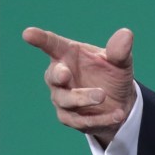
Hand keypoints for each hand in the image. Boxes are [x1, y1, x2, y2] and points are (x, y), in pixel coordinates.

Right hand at [22, 26, 135, 145]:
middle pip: (53, 76)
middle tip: (65, 74)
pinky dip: (99, 118)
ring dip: (83, 98)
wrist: (120, 102)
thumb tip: (126, 34)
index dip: (40, 39)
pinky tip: (117, 114)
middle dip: (57, 75)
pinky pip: (80, 120)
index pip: (52, 44)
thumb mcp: (120, 61)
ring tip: (102, 96)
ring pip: (66, 100)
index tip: (28, 33)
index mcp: (68, 54)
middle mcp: (60, 75)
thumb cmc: (112, 74)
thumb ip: (120, 50)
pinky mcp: (69, 117)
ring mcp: (62, 97)